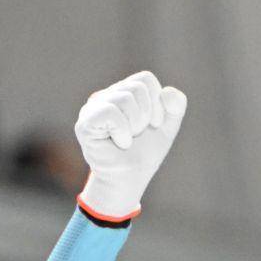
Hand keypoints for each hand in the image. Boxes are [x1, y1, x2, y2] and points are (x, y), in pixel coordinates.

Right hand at [75, 70, 188, 220]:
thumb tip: (168, 92)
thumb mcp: (166, 128)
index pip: (145, 79)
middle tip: (139, 134)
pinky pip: (111, 113)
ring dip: (136, 125)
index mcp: (122, 93)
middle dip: (147, 116)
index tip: (154, 124)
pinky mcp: (85, 123)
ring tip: (128, 139)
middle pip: (137, 88)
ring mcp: (91, 108)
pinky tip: (120, 143)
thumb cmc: (144, 154)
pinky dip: (123, 132)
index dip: (157, 103)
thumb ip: (175, 107)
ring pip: (125, 99)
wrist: (129, 180)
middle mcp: (104, 96)